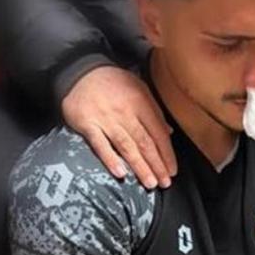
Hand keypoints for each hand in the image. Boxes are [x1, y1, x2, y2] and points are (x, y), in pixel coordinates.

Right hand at [62, 66, 176, 188]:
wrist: (81, 72)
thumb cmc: (114, 82)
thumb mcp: (139, 88)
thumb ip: (154, 110)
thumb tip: (169, 132)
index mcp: (141, 103)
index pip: (158, 133)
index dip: (167, 154)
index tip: (172, 170)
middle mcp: (126, 113)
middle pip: (145, 143)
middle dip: (157, 165)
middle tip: (165, 182)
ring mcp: (106, 120)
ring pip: (126, 146)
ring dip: (140, 166)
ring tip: (150, 182)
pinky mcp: (87, 125)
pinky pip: (100, 145)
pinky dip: (110, 159)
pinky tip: (120, 173)